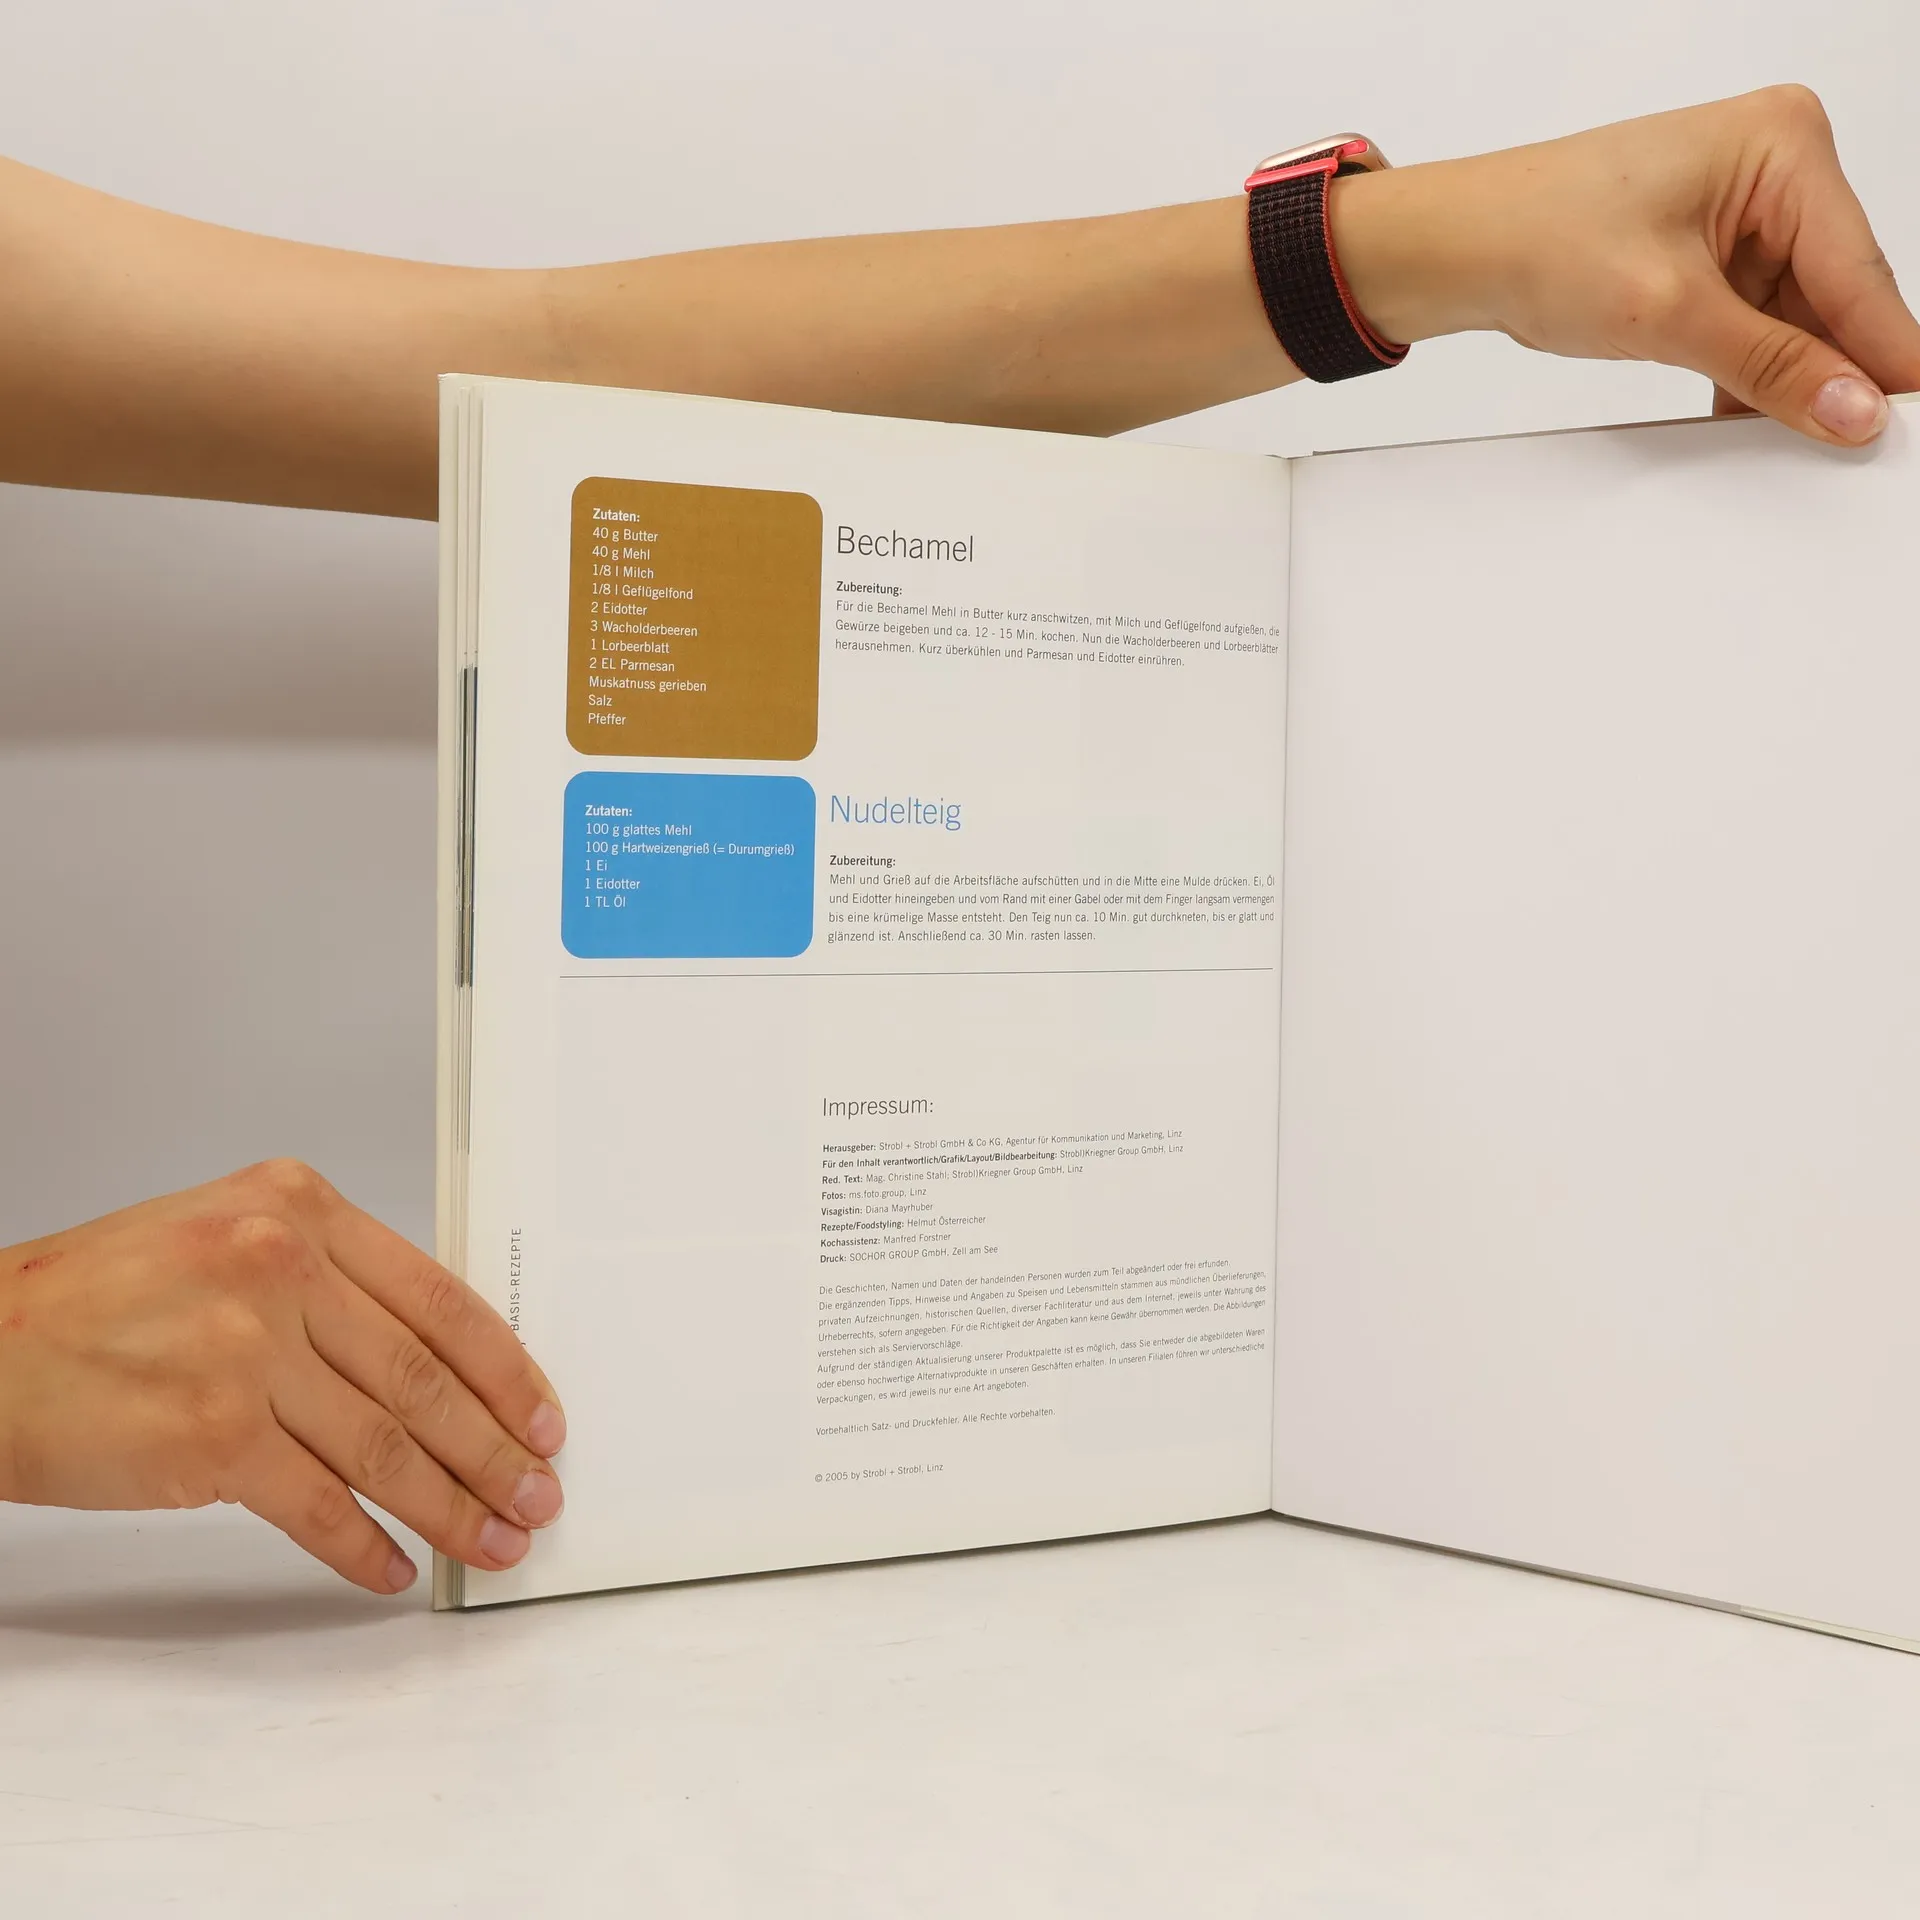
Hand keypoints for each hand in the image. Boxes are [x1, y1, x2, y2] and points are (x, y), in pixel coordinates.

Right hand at [0, 1160, 565, 1593]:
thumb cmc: (97, 1298)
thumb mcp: (225, 1237)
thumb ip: (328, 1280)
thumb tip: (436, 1364)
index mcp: (297, 1209)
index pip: (439, 1299)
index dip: (506, 1369)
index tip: (543, 1416)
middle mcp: (279, 1266)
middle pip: (425, 1377)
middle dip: (496, 1448)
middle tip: (538, 1493)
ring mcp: (246, 1351)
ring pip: (386, 1445)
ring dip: (452, 1504)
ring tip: (493, 1538)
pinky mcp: (211, 1436)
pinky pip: (318, 1504)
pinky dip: (366, 1545)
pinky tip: (396, 1566)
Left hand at [1339, 85, 1919, 446]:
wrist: (1456, 248)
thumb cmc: (1537, 238)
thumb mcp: (1668, 313)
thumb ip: (1770, 365)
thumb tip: (1852, 408)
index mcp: (1784, 145)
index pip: (1861, 273)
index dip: (1888, 357)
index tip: (1909, 420)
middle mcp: (1776, 166)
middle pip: (1836, 296)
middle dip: (1837, 372)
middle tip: (1860, 448)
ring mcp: (1745, 210)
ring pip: (1797, 318)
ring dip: (1788, 380)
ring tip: (1800, 444)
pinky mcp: (1712, 252)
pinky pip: (1756, 322)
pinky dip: (1751, 372)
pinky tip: (1754, 422)